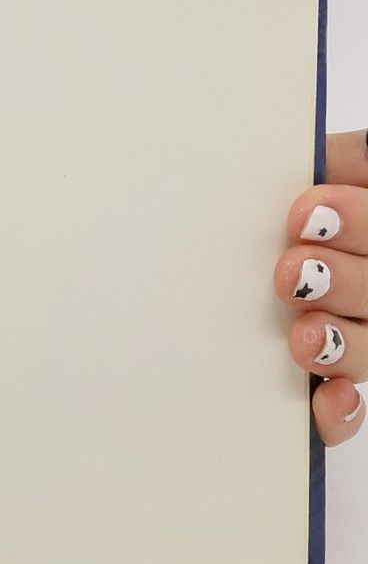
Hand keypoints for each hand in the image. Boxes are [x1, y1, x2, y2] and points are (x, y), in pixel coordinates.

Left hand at [282, 132, 367, 444]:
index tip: (302, 215)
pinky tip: (327, 398)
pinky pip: (346, 402)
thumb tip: (320, 156)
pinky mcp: (329, 376)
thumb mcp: (313, 172)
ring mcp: (353, 329)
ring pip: (365, 347)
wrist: (212, 248)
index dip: (354, 221)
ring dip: (340, 344)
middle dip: (341, 281)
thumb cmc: (272, 199)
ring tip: (302, 335)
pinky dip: (339, 408)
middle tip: (292, 272)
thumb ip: (329, 162)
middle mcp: (364, 277)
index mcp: (359, 228)